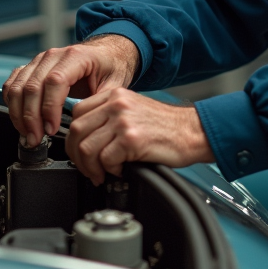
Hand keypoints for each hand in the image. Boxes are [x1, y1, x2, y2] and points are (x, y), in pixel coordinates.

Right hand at [2, 35, 139, 142]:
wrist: (105, 53)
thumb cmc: (110, 66)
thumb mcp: (115, 83)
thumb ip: (101, 103)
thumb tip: (84, 124)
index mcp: (76, 57)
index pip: (54, 82)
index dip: (49, 108)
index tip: (52, 129)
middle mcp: (53, 56)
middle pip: (32, 86)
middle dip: (31, 117)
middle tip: (36, 138)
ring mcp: (39, 61)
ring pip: (18, 87)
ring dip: (19, 114)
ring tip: (29, 134)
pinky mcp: (31, 68)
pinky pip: (12, 84)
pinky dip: (12, 104)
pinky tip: (21, 120)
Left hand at [66, 88, 214, 184]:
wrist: (193, 132)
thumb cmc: (166, 127)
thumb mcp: (133, 111)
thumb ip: (108, 118)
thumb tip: (84, 139)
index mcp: (115, 95)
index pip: (77, 113)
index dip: (73, 137)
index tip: (79, 151)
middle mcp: (117, 104)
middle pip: (77, 131)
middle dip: (77, 156)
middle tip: (88, 168)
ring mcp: (123, 120)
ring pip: (86, 148)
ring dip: (91, 167)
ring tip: (102, 173)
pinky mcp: (132, 138)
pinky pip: (105, 160)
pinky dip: (109, 170)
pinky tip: (120, 170)